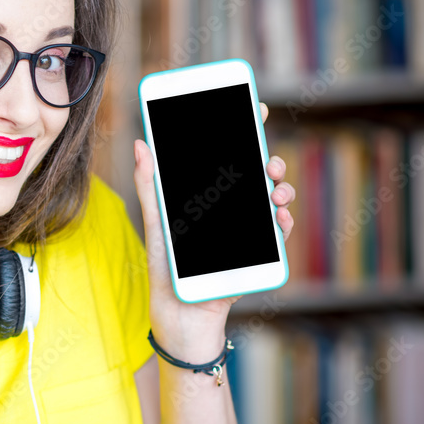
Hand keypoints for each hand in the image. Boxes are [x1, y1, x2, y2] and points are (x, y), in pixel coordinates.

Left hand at [132, 102, 296, 361]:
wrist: (179, 315)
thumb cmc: (166, 268)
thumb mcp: (157, 223)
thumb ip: (150, 185)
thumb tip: (141, 144)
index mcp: (207, 198)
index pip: (229, 158)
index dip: (244, 132)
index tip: (254, 108)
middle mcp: (231, 210)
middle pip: (256, 177)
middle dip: (268, 162)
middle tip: (266, 161)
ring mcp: (247, 233)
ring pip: (272, 202)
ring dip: (280, 190)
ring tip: (275, 190)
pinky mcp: (257, 257)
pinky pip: (277, 236)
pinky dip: (282, 224)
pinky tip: (278, 217)